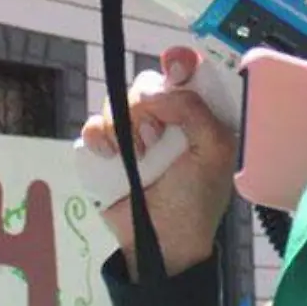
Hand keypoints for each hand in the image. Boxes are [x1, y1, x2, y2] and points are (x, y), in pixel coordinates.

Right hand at [79, 46, 236, 278]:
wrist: (161, 243)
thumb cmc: (195, 200)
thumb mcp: (213, 151)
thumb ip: (193, 110)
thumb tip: (155, 90)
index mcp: (198, 116)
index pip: (187, 73)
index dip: (178, 62)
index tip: (174, 67)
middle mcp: (166, 119)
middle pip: (146, 83)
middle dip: (148, 104)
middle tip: (155, 136)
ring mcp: (134, 134)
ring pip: (117, 100)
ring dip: (123, 123)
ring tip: (137, 155)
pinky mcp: (107, 151)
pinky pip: (93, 125)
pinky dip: (98, 135)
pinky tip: (109, 155)